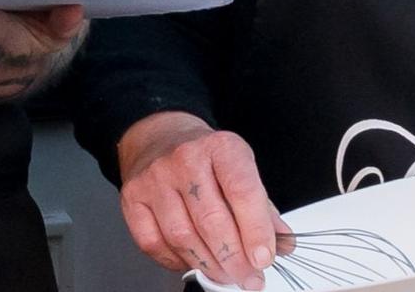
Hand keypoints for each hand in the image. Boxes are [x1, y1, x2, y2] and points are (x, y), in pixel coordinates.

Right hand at [114, 111, 290, 290]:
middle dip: (234, 258)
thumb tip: (282, 243)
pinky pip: (154, 243)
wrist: (161, 137)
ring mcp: (155, 178)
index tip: (264, 257)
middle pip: (211, 220)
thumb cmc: (205, 157)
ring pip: (182, 236)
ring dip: (208, 264)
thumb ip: (263, 207)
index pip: (242, 191)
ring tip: (225, 274)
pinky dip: (176, 261)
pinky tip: (193, 261)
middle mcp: (185, 159)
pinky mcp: (132, 197)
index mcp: (221, 147)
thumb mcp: (241, 168)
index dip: (256, 230)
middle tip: (249, 277)